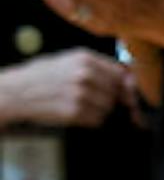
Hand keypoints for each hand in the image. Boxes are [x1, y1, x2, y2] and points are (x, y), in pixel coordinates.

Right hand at [0, 49, 129, 127]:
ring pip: (108, 108)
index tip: (126, 93)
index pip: (121, 74)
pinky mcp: (74, 112)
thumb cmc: (44, 76)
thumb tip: (130, 78)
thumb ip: (99, 66)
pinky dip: (91, 120)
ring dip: (100, 110)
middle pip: (117, 93)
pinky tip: (76, 113)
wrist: (16, 92)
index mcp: (85, 59)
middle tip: (95, 100)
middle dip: (112, 99)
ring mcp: (80, 94)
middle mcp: (85, 75)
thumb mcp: (69, 60)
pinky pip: (97, 120)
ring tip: (82, 105)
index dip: (126, 86)